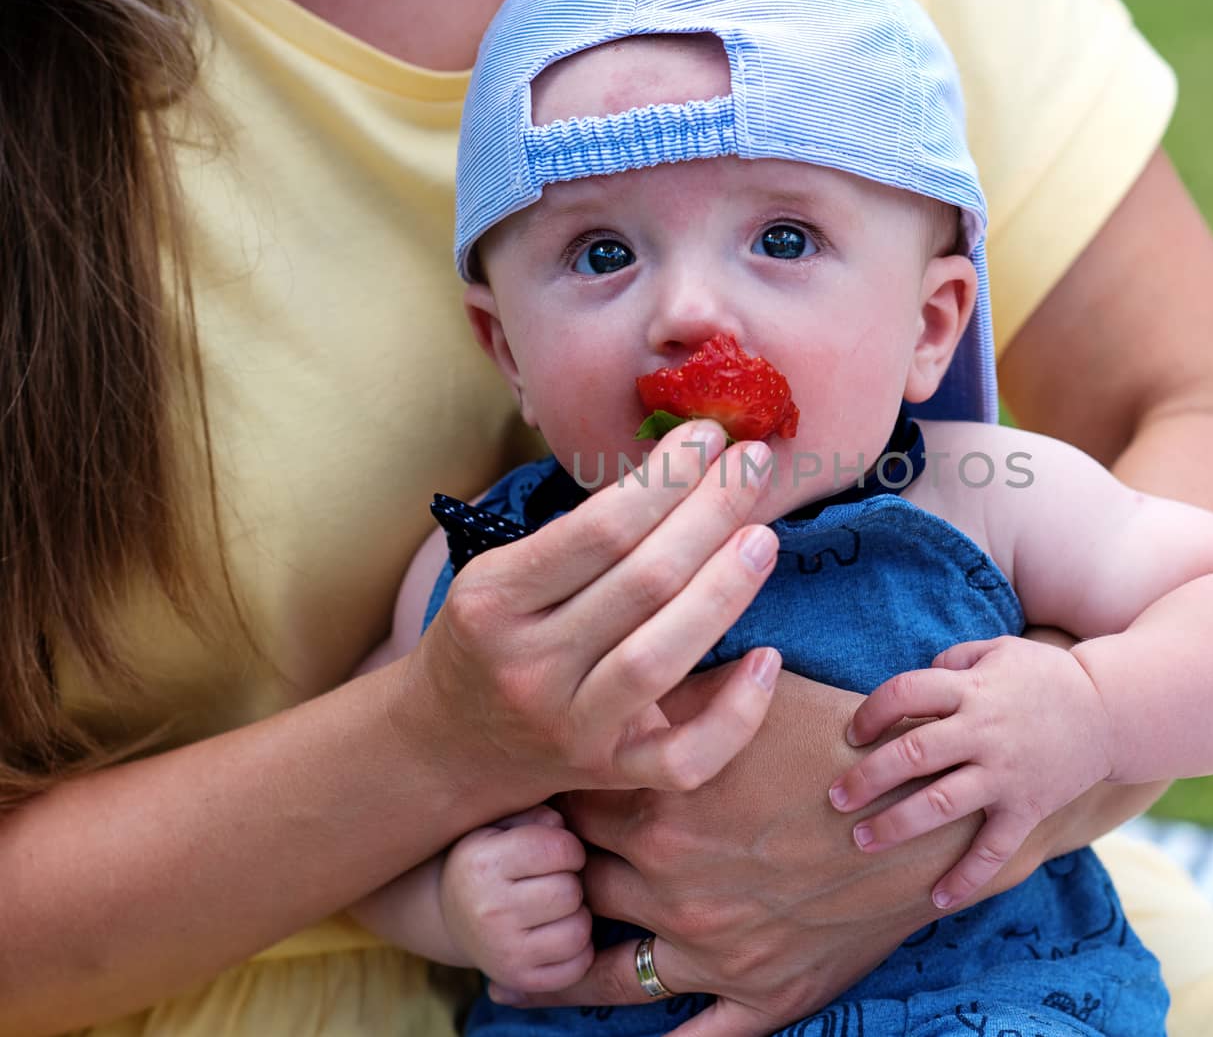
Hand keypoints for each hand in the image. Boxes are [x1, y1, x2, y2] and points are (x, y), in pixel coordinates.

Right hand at [395, 422, 782, 811]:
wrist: (444, 745)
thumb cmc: (491, 638)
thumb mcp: (500, 575)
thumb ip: (578, 539)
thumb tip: (686, 470)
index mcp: (494, 600)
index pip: (598, 530)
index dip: (665, 479)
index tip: (707, 436)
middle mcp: (529, 666)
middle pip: (642, 583)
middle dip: (710, 514)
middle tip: (753, 464)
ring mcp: (570, 727)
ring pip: (661, 659)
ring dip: (725, 591)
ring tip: (763, 537)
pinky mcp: (608, 775)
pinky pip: (684, 759)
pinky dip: (736, 714)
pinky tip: (768, 658)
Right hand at [439, 806, 592, 999]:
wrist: (452, 916)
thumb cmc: (489, 860)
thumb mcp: (500, 825)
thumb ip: (536, 814)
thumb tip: (563, 825)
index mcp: (482, 864)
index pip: (560, 848)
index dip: (569, 847)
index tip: (557, 852)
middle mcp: (489, 911)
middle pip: (570, 891)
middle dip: (570, 881)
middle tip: (552, 881)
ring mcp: (502, 952)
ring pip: (579, 930)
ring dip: (576, 916)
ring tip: (554, 908)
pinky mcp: (518, 980)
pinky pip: (578, 964)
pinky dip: (577, 949)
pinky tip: (555, 933)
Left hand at [506, 670, 988, 1035]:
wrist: (928, 814)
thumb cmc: (843, 743)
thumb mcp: (756, 697)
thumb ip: (677, 696)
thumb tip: (622, 688)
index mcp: (661, 806)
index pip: (568, 804)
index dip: (552, 799)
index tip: (541, 799)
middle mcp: (670, 882)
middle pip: (575, 883)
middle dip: (552, 878)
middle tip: (534, 874)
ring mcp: (711, 948)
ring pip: (602, 972)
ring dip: (562, 966)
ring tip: (522, 973)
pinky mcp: (758, 994)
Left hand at [827, 635, 1113, 909]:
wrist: (1112, 710)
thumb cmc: (1046, 676)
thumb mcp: (998, 650)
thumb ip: (953, 661)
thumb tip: (916, 680)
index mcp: (972, 690)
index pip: (906, 693)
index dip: (871, 711)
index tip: (851, 734)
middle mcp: (984, 733)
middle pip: (913, 754)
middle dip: (867, 778)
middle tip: (835, 798)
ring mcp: (1006, 774)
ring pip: (941, 805)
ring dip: (896, 825)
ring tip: (861, 840)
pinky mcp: (1028, 808)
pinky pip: (993, 850)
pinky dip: (966, 878)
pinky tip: (937, 899)